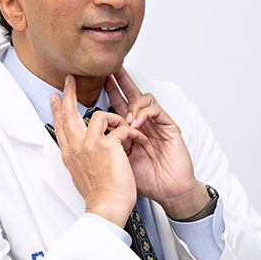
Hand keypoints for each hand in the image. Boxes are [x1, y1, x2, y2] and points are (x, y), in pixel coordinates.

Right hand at [50, 75, 147, 227]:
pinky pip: (121, 127)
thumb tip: (81, 150)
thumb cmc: (99, 194)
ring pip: (101, 115)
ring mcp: (90, 144)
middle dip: (69, 93)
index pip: (60, 126)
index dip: (56, 109)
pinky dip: (132, 132)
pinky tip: (138, 141)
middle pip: (68, 113)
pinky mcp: (106, 145)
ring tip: (127, 130)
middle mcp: (76, 146)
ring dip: (118, 120)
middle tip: (69, 80)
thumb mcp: (81, 174)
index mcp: (70, 154)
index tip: (54, 97)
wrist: (107, 206)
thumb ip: (80, 157)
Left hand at [105, 68, 210, 219]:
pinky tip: (136, 123)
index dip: (108, 92)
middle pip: (131, 94)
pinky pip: (155, 110)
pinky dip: (144, 113)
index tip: (95, 81)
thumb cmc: (147, 179)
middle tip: (111, 68)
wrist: (168, 191)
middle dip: (121, 80)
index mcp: (130, 129)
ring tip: (126, 119)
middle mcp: (143, 123)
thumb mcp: (119, 159)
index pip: (117, 104)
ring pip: (144, 98)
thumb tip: (91, 132)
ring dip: (132, 104)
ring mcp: (156, 123)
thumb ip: (108, 143)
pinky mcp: (169, 126)